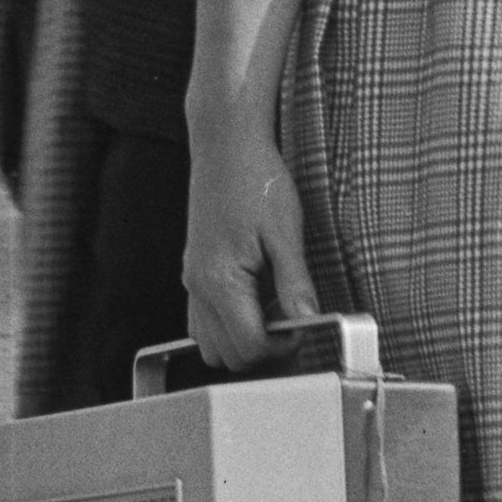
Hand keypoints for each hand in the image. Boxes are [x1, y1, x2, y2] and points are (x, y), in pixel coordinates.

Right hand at [179, 135, 317, 370]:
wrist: (226, 147)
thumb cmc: (257, 181)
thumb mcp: (286, 233)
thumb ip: (295, 284)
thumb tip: (308, 321)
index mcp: (220, 281)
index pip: (249, 345)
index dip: (283, 345)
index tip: (305, 326)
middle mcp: (198, 287)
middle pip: (226, 354)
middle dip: (263, 348)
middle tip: (292, 320)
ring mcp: (192, 282)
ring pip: (209, 343)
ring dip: (243, 339)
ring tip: (273, 310)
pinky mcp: (194, 273)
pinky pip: (203, 320)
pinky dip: (228, 323)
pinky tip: (256, 298)